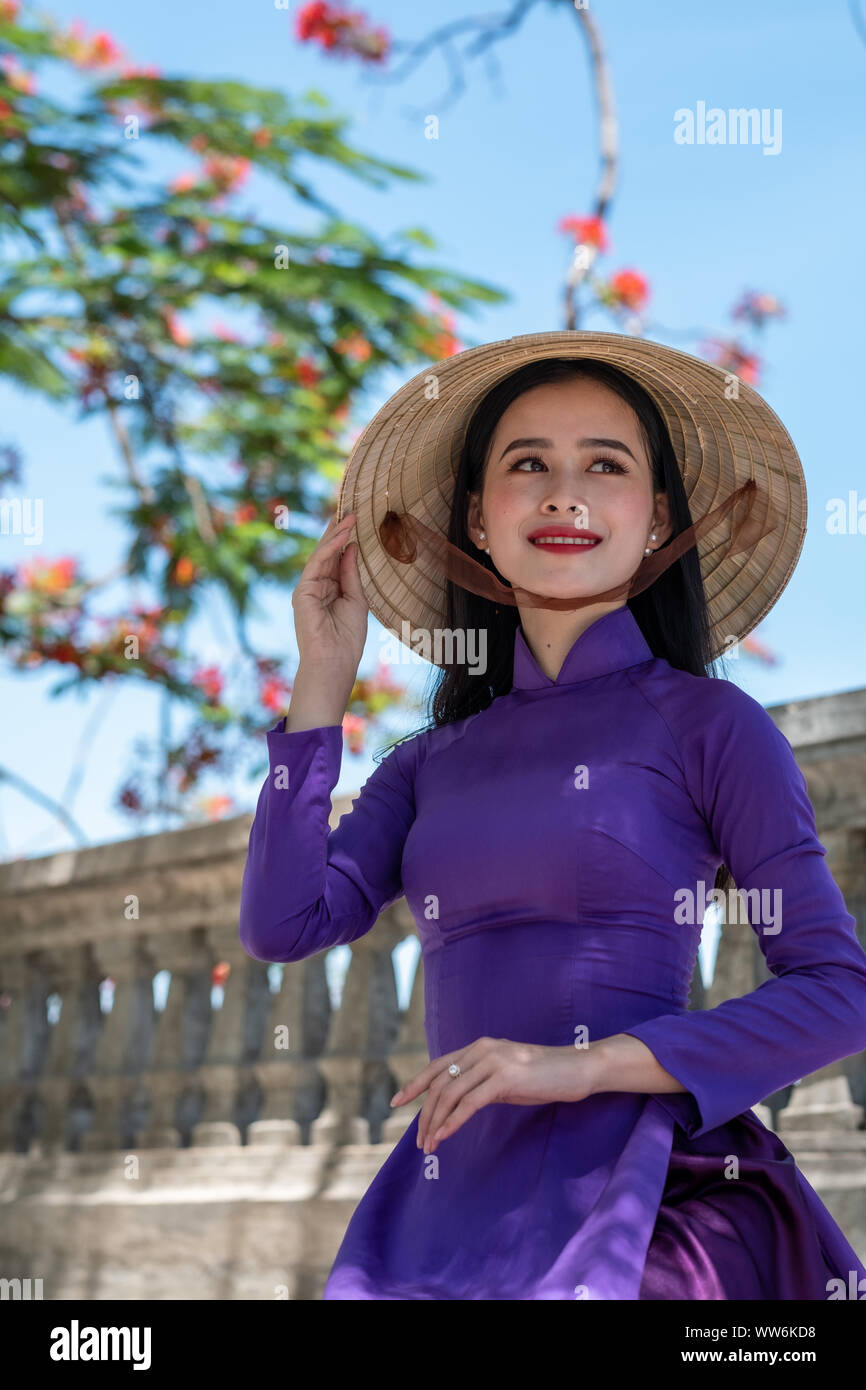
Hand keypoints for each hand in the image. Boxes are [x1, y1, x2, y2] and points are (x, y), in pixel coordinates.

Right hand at [291, 511, 366, 682]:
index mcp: (330, 589)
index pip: (337, 559)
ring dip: (336, 535)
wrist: (335, 662)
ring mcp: (307, 588)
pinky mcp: (302, 591)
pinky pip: (317, 564)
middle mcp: (316, 586)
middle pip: (327, 553)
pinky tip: (343, 535)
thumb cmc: (348, 638)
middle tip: (350, 509)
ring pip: (321, 555)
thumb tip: (351, 547)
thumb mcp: (356, 599)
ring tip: (350, 517)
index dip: (345, 540)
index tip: (355, 520)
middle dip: (338, 531)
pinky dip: (330, 548)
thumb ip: (351, 573)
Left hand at [390, 1035, 600, 1154]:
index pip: (437, 1066)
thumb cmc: (544, 1076)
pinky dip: (453, 1121)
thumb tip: (457, 1104)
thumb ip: (481, 1082)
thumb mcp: (506, 1076)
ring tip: (429, 1146)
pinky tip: (444, 1136)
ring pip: (450, 1094)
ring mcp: (493, 1062)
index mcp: (478, 1048)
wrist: (578, 1069)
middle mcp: (481, 1050)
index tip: (397, 1102)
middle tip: (418, 1141)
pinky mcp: (505, 1079)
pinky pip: (470, 1103)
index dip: (414, 1084)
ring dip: (435, 1122)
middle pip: (439, 1083)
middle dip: (424, 1114)